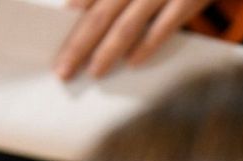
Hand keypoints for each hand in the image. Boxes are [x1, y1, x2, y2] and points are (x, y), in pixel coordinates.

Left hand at [55, 0, 215, 79]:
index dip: (71, 24)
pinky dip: (147, 46)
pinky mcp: (186, 0)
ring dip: (107, 52)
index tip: (55, 45)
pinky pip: (163, 27)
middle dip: (79, 45)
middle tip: (64, 71)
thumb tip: (82, 11)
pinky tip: (132, 64)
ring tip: (94, 72)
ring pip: (126, 26)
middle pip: (99, 16)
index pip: (89, 1)